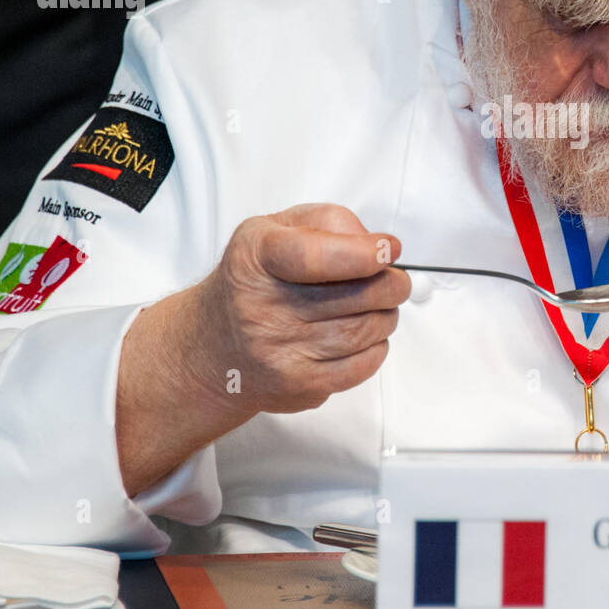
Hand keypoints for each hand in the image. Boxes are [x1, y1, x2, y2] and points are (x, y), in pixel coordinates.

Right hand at [197, 203, 411, 415]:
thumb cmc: (254, 280)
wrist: (215, 344)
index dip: (362, 253)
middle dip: (391, 284)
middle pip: (355, 296)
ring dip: (386, 315)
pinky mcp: (297, 385)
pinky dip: (376, 347)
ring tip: (376, 306)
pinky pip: (361, 366)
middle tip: (394, 279)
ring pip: (364, 331)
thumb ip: (329, 223)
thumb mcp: (276, 229)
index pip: (314, 256)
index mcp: (257, 258)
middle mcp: (261, 307)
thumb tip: (376, 246)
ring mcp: (278, 351)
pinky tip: (365, 335)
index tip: (387, 249)